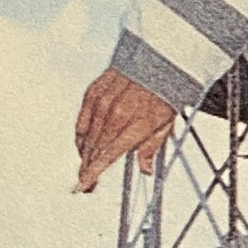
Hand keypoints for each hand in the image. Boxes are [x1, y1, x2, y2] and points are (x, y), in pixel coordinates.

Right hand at [75, 68, 176, 191]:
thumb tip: (146, 170)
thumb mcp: (166, 124)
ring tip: (85, 167)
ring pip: (85, 136)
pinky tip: (82, 144)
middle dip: (88, 169)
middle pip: (94, 149)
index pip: (108, 156)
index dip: (93, 173)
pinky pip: (81, 120)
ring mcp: (102, 102)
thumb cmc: (163, 92)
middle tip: (86, 184)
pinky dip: (80, 135)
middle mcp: (115, 114)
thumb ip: (152, 149)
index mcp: (135, 125)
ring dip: (84, 154)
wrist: (156, 61)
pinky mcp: (93, 92)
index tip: (82, 186)